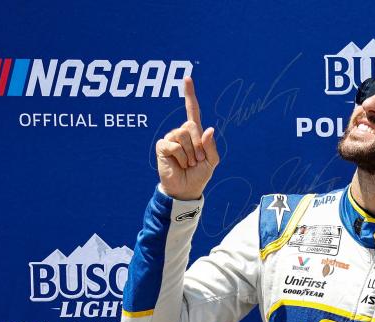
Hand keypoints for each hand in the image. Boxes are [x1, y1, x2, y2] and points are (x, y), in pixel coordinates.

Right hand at [155, 76, 219, 200]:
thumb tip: (209, 130)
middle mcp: (181, 132)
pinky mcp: (163, 146)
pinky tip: (180, 164)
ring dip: (191, 153)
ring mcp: (171, 138)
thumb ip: (211, 146)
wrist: (186, 189)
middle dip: (199, 145)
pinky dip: (182, 157)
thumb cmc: (199, 175)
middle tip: (198, 160)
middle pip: (192, 126)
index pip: (192, 111)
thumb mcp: (212, 162)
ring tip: (189, 163)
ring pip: (183, 135)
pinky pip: (175, 145)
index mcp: (195, 133)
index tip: (187, 78)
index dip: (190, 95)